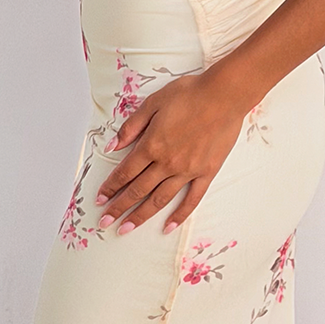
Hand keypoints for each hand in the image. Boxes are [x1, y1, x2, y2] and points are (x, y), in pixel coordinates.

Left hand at [96, 72, 248, 234]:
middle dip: (118, 208)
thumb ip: (131, 127)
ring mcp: (187, 171)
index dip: (110, 187)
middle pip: (137, 191)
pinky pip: (191, 199)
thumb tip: (111, 146)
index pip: (124, 172)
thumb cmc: (189, 94)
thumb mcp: (153, 103)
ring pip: (159, 199)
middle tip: (105, 222)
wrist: (224, 95)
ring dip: (141, 216)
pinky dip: (179, 215)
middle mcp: (167, 163)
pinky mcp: (206, 173)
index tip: (99, 199)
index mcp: (152, 145)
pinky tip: (167, 227)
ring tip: (126, 229)